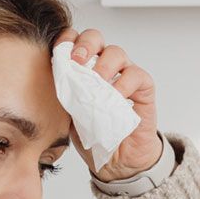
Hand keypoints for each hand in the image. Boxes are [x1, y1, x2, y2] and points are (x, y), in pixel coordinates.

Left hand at [54, 26, 162, 181]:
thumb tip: (56, 81)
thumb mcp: (70, 114)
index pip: (74, 41)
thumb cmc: (94, 134)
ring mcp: (124, 74)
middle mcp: (104, 65)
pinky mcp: (143, 87)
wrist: (116, 160)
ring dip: (103, 65)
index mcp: (83, 67)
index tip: (58, 52)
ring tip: (96, 84)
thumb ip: (65, 94)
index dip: (66, 40)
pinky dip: (124, 83)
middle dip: (85, 45)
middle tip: (77, 62)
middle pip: (95, 38)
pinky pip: (135, 74)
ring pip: (116, 52)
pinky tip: (115, 96)